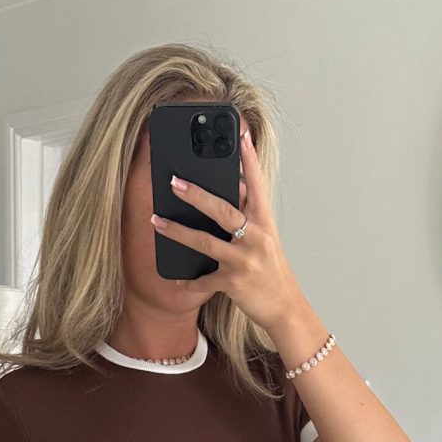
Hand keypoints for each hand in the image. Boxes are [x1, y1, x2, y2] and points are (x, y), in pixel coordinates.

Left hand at [151, 126, 302, 333]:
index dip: (249, 159)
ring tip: (157, 221)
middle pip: (222, 210)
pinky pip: (204, 281)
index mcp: (264, 221)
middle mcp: (256, 237)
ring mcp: (245, 260)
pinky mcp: (234, 283)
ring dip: (178, 232)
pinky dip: (190, 283)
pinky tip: (176, 281)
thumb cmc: (270, 268)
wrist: (285, 307)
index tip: (240, 135)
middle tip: (173, 181)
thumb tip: (233, 186)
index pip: (257, 184)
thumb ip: (248, 213)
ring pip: (205, 242)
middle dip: (196, 194)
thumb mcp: (264, 236)